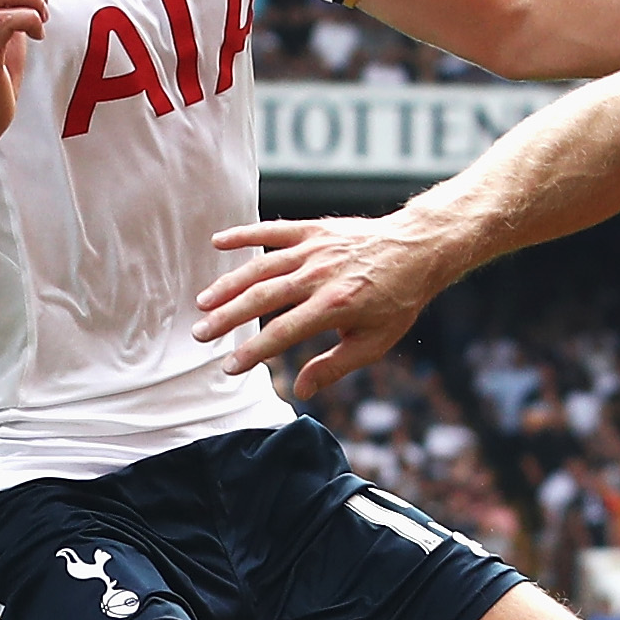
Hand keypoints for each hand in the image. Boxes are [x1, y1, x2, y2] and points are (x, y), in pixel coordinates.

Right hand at [197, 213, 452, 397]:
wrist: (419, 249)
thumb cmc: (397, 300)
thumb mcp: (374, 342)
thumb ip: (335, 366)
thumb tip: (300, 390)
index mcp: (334, 305)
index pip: (283, 332)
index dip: (253, 351)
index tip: (229, 367)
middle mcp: (320, 275)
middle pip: (262, 298)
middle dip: (226, 318)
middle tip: (200, 335)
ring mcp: (315, 249)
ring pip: (260, 266)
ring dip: (228, 284)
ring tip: (202, 302)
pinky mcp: (314, 230)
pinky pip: (273, 231)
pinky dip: (244, 234)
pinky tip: (217, 243)